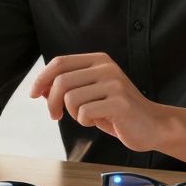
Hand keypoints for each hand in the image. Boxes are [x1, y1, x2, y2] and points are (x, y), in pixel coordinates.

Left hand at [28, 52, 164, 151]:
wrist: (152, 125)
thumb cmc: (116, 112)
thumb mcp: (90, 94)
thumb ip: (68, 88)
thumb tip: (38, 89)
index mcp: (98, 60)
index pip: (59, 63)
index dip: (41, 78)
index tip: (33, 94)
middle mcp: (106, 67)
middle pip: (61, 81)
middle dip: (51, 102)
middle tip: (54, 116)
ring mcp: (114, 84)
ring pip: (71, 98)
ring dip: (73, 114)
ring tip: (87, 117)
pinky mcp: (120, 102)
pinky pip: (85, 112)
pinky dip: (85, 121)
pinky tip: (98, 122)